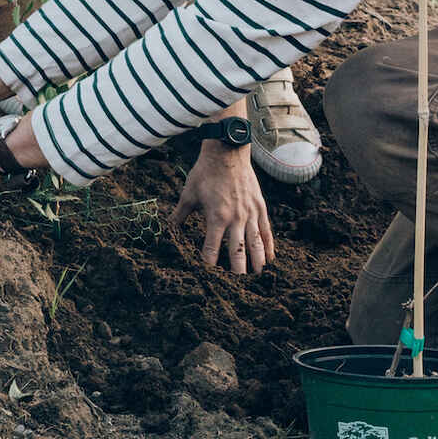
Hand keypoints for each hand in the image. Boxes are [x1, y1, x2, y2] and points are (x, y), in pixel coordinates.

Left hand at [171, 140, 275, 274]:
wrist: (228, 151)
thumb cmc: (205, 172)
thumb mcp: (188, 194)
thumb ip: (179, 215)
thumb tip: (167, 229)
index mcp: (216, 217)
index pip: (212, 249)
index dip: (209, 265)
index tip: (208, 277)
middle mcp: (236, 218)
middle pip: (238, 252)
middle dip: (237, 271)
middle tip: (236, 287)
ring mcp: (250, 213)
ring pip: (256, 244)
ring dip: (256, 262)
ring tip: (256, 277)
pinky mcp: (260, 207)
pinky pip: (266, 231)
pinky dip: (269, 246)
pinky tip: (271, 259)